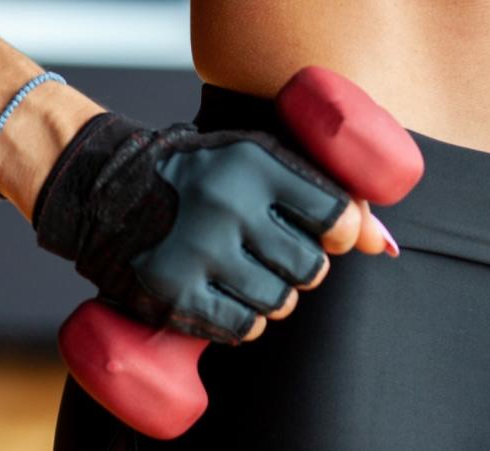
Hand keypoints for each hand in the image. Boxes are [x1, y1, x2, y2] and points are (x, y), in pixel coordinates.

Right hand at [31, 112, 388, 344]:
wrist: (106, 186)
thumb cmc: (202, 172)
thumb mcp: (259, 160)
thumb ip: (325, 191)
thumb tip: (383, 245)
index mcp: (254, 162)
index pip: (336, 215)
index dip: (340, 232)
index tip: (324, 231)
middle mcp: (227, 204)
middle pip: (311, 267)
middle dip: (304, 267)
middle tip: (276, 252)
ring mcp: (197, 250)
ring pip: (281, 303)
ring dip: (275, 296)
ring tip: (247, 271)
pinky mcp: (173, 292)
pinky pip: (243, 328)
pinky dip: (246, 320)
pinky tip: (229, 295)